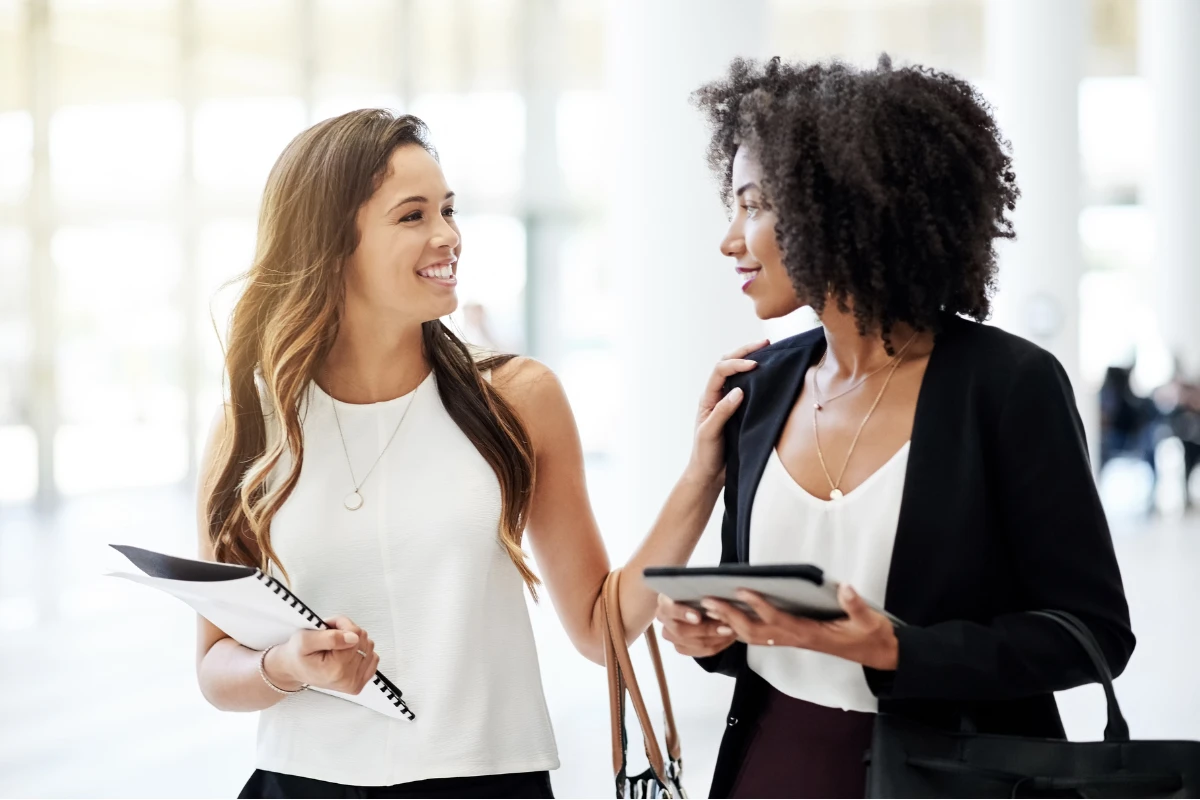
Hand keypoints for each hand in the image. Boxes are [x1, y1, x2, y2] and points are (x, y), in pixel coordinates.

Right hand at [265, 615, 380, 693]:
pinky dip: (360, 651)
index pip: (355, 634)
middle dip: (347, 632)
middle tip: (329, 636)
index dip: (342, 625)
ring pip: (368, 646)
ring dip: (353, 640)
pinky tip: (344, 653)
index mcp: (335, 669)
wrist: (294, 668)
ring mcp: (355, 683)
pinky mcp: (359, 683)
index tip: (327, 628)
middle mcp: (348, 680)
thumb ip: (330, 637)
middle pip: (363, 639)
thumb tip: (354, 637)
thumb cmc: (297, 654)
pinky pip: (372, 658)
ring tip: (335, 645)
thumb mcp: (305, 639)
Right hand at [656, 594, 737, 657]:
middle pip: (682, 631)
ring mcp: (671, 635)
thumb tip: (715, 597)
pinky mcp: (680, 647)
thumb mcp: (694, 587)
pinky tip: (728, 638)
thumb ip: (700, 592)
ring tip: (732, 631)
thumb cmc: (693, 591)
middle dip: (706, 630)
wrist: (688, 602)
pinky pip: (700, 651)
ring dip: (716, 638)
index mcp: (664, 602)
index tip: (698, 617)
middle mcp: (664, 619)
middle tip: (727, 627)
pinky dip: (717, 645)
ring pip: (694, 643)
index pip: (670, 609)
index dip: (683, 614)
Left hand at [687, 340, 767, 484]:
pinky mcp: (739, 411)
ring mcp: (728, 402)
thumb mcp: (711, 433)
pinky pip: (748, 388)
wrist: (709, 474)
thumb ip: (722, 412)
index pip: (721, 371)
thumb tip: (740, 391)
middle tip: (766, 343)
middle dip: (745, 351)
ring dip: (751, 359)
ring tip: (770, 351)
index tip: (756, 364)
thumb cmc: (706, 455)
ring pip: (738, 374)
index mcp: (708, 398)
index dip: (737, 363)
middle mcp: (717, 396)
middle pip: (728, 364)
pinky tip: (770, 374)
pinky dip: (758, 377)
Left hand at [701, 585, 898, 670]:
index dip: (759, 606)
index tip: (742, 590)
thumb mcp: (868, 620)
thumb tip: (845, 588)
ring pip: (754, 636)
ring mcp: (792, 641)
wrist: (876, 654)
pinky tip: (727, 620)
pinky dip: (741, 630)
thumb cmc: (869, 636)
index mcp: (810, 634)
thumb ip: (855, 605)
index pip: (778, 620)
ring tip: (709, 608)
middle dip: (730, 616)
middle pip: (755, 631)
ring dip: (730, 623)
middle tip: (708, 600)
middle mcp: (796, 639)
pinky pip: (761, 637)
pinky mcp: (792, 638)